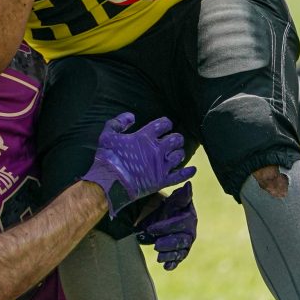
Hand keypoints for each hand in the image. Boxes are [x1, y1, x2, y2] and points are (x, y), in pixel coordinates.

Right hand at [81, 113, 196, 218]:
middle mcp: (157, 150)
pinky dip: (188, 172)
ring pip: (179, 155)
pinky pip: (180, 176)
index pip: (164, 124)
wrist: (109, 182)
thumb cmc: (107, 158)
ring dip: (178, 153)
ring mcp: (161, 166)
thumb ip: (119, 122)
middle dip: (175, 138)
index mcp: (145, 136)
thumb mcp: (107, 134)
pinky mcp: (162, 181)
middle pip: (176, 139)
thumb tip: (131, 116)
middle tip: (172, 140)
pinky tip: (193, 169)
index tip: (165, 125)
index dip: (166, 123)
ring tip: (174, 154)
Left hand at [136, 181, 196, 270]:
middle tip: (156, 245)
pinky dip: (172, 263)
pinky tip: (166, 267)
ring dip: (170, 255)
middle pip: (182, 240)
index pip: (181, 223)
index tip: (151, 228)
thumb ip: (181, 195)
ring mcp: (186, 242)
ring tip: (158, 256)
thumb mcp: (171, 200)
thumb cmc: (165, 207)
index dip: (166, 227)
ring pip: (180, 251)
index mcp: (189, 216)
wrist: (158, 218)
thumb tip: (188, 185)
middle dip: (168, 243)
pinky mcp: (180, 252)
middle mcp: (190, 230)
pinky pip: (178, 259)